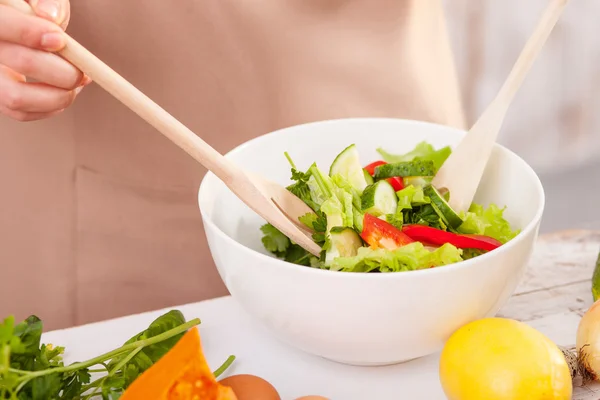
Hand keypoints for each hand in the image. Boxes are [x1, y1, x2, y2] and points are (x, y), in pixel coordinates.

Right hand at [0, 0, 88, 121]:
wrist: (17, 28)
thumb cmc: (32, 10)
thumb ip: (47, 1)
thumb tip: (51, 16)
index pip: (2, 24)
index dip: (31, 32)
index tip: (61, 40)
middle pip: (22, 62)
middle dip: (63, 70)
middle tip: (83, 70)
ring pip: (17, 98)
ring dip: (59, 96)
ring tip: (78, 82)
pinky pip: (21, 112)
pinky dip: (51, 107)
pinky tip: (65, 91)